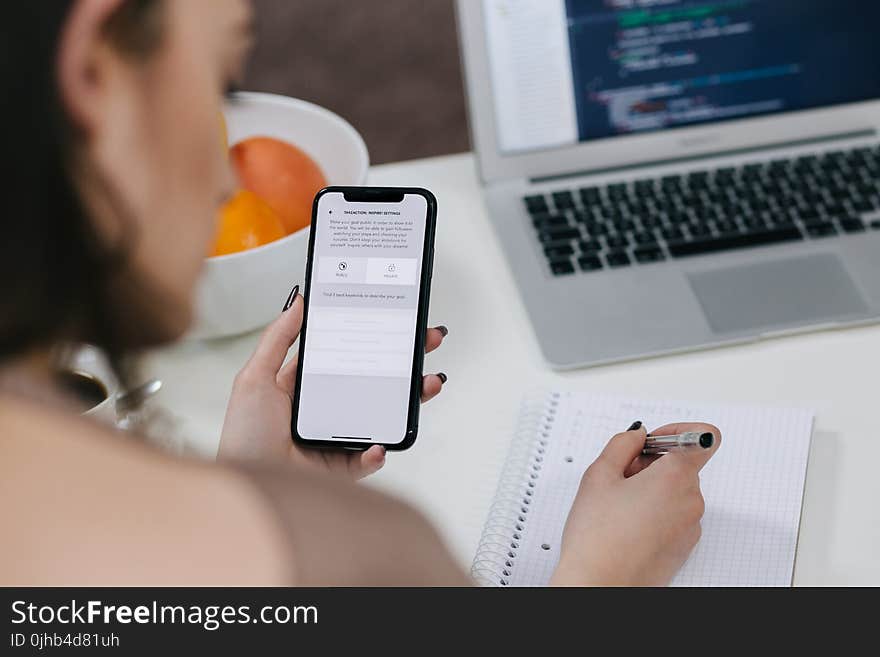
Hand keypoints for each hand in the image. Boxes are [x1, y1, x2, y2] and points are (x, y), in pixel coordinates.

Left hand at [218, 290, 447, 478]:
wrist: (245, 482)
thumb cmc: (243, 435)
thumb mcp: (255, 377)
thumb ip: (278, 338)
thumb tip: (298, 302)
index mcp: (307, 386)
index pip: (349, 355)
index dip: (373, 338)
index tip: (396, 320)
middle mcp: (327, 410)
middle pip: (375, 381)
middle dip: (405, 361)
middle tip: (427, 341)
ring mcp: (338, 438)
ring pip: (383, 415)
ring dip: (409, 400)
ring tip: (426, 384)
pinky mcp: (343, 467)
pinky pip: (369, 458)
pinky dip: (379, 451)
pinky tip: (380, 443)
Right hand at [550, 422, 720, 585]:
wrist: (599, 585)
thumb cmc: (598, 537)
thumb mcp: (599, 474)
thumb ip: (622, 444)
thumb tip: (637, 436)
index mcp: (676, 477)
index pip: (704, 437)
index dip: (677, 431)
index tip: (655, 440)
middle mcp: (692, 501)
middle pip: (682, 465)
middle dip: (652, 464)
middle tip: (620, 477)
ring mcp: (691, 527)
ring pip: (675, 491)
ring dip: (651, 489)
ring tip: (618, 506)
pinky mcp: (684, 546)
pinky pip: (673, 515)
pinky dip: (654, 512)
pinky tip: (626, 524)